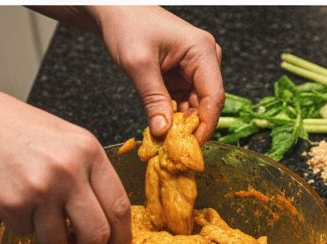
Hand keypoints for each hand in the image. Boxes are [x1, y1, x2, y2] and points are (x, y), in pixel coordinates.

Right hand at [0, 80, 131, 243]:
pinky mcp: (13, 202)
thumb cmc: (7, 127)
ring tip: (30, 201)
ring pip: (59, 239)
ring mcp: (42, 186)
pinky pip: (26, 232)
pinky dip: (18, 222)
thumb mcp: (61, 140)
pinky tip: (9, 194)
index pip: (119, 206)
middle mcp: (69, 168)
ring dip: (46, 232)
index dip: (123, 239)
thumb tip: (108, 222)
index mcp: (87, 150)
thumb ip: (87, 176)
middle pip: (98, 233)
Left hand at [90, 6, 223, 143]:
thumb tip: (164, 132)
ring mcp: (196, 69)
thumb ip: (153, 99)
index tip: (191, 146)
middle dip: (190, 126)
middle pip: (206, 105)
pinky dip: (173, 115)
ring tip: (164, 135)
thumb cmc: (126, 23)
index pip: (214, 97)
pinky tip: (162, 122)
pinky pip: (184, 103)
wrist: (113, 10)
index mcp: (202, 51)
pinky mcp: (185, 76)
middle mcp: (205, 60)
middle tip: (172, 144)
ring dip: (180, 123)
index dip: (205, 126)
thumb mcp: (138, 64)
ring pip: (195, 107)